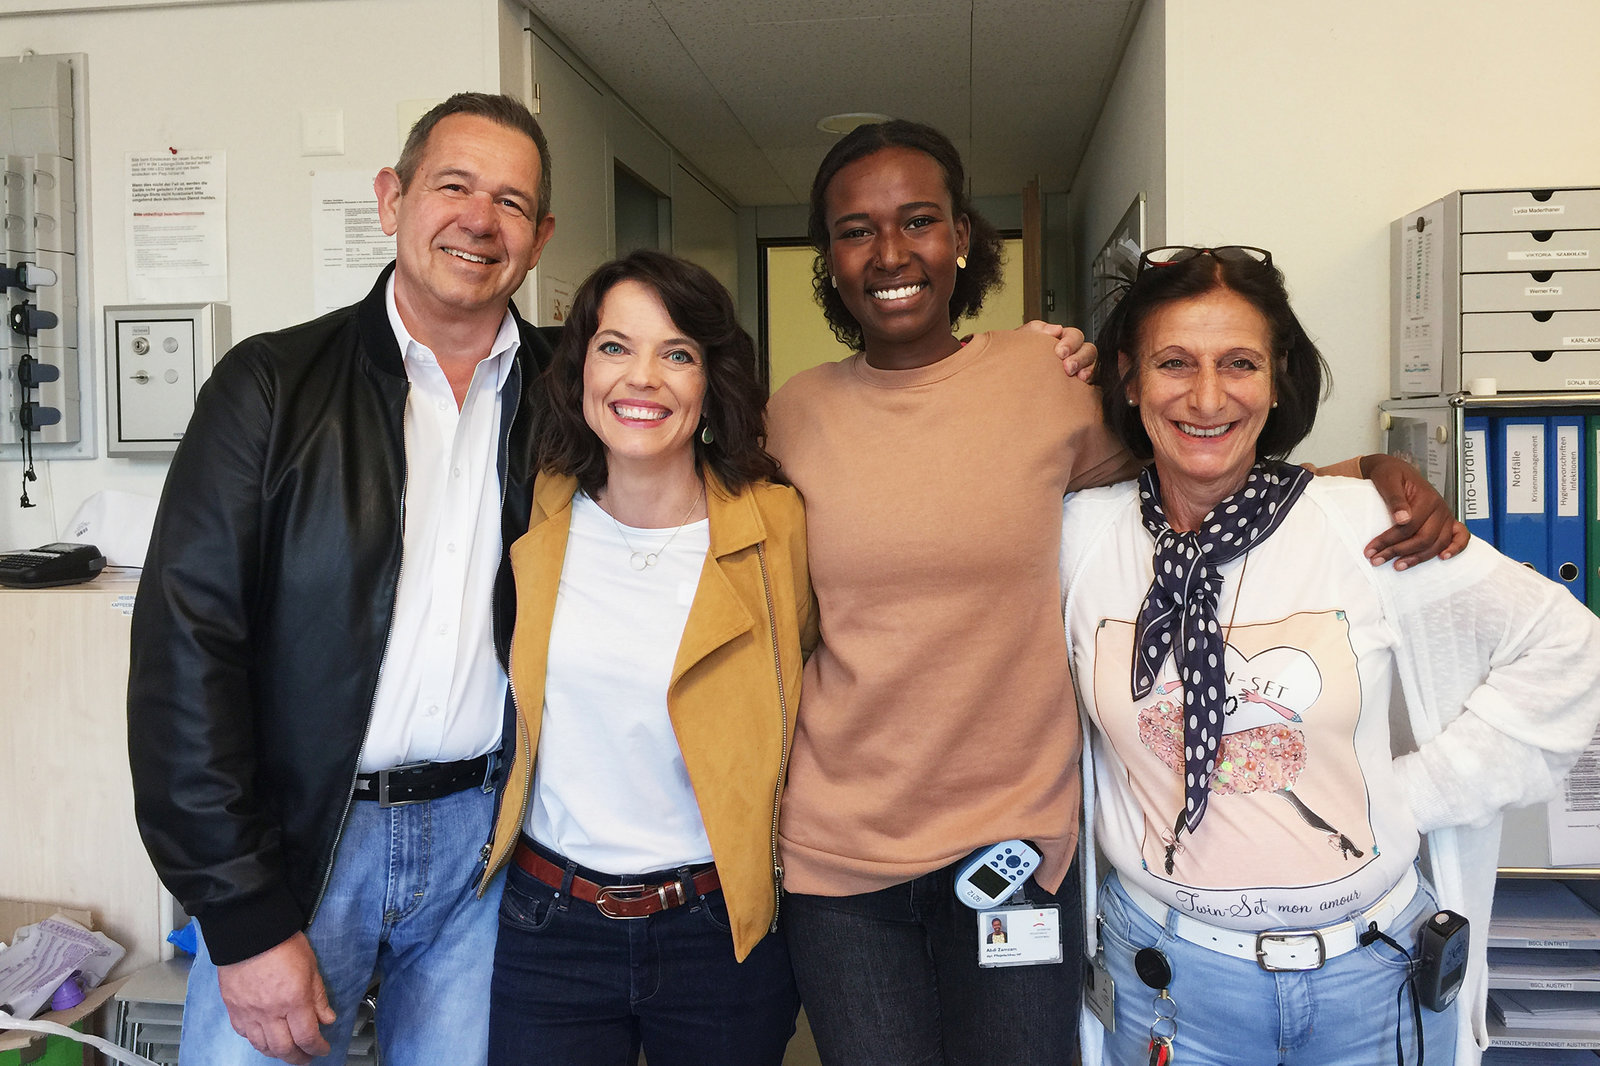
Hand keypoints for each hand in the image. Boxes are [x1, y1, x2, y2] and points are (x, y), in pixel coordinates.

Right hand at [216, 933, 335, 1063]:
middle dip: (298, 1058)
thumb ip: (318, 996)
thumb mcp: (311, 966)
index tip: (323, 1049)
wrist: (249, 931)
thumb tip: (327, 1018)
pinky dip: (256, 1040)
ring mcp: (249, 1012)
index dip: (317, 1047)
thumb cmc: (282, 942)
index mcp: (294, 1000)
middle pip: (284, 1048)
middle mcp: (271, 1011)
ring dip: (277, 1053)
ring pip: (262, 1046)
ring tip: (287, 1051)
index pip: (307, 1037)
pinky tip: (263, 1037)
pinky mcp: (233, 1008)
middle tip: (306, 1058)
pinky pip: (244, 1034)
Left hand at [1019, 320, 1097, 381]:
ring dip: (1087, 369)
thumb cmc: (1017, 359)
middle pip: (1088, 350)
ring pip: (1093, 365)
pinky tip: (1081, 386)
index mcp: (1061, 340)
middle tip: (1067, 367)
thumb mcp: (1022, 341)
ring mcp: (1079, 370)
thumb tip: (1056, 329)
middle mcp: (1073, 354)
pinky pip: (1094, 382)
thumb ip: (1036, 329)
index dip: (1070, 342)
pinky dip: (1090, 383)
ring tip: (1076, 377)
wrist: (1010, 381)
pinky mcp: (1082, 386)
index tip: (1059, 352)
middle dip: (1079, 357)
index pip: (1075, 336)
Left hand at [1358, 453, 1469, 569]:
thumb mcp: (1387, 480)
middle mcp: (1440, 508)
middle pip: (1423, 538)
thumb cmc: (1391, 474)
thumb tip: (1402, 519)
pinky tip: (1443, 558)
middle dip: (1398, 551)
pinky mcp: (1448, 522)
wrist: (1397, 470)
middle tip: (1377, 560)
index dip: (1388, 540)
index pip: (1408, 526)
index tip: (1370, 550)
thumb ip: (1395, 499)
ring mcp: (1446, 516)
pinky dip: (1456, 548)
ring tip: (1397, 566)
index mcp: (1427, 498)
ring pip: (1437, 543)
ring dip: (1418, 558)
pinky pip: (1461, 537)